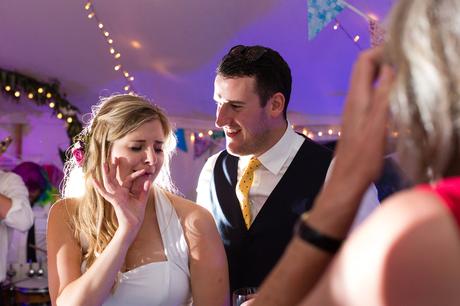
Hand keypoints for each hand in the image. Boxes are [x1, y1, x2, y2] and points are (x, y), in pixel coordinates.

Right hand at [93, 158, 153, 238]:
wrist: (133, 225)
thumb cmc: (136, 214)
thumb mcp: (142, 200)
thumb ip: (144, 190)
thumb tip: (149, 180)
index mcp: (124, 192)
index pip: (128, 179)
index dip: (136, 174)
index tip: (145, 170)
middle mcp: (118, 193)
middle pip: (115, 178)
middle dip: (114, 168)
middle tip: (114, 157)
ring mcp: (115, 196)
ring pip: (109, 182)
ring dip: (106, 173)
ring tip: (104, 163)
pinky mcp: (114, 200)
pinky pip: (105, 193)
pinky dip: (98, 187)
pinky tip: (93, 179)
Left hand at [330, 47, 394, 191]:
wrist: (348, 180)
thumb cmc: (364, 156)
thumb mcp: (377, 125)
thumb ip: (383, 96)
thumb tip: (389, 67)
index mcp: (357, 98)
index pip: (363, 61)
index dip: (381, 51)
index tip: (402, 52)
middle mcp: (353, 100)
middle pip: (364, 68)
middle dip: (384, 59)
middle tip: (407, 61)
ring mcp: (355, 109)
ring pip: (368, 81)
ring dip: (384, 72)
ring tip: (405, 74)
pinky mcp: (359, 119)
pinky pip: (370, 94)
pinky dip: (382, 87)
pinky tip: (396, 95)